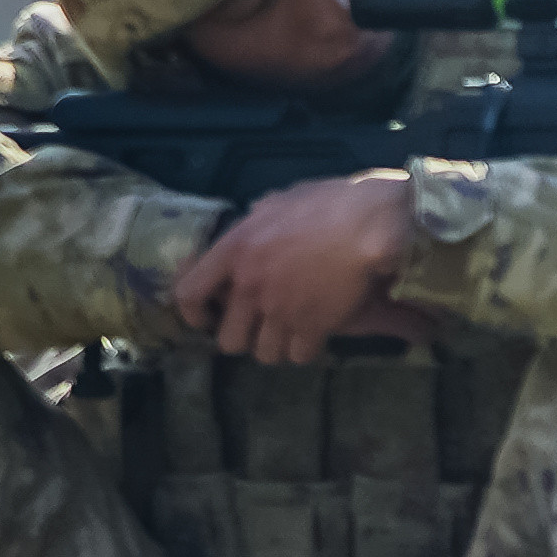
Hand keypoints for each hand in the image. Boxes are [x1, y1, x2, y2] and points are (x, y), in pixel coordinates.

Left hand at [169, 172, 426, 364]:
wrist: (368, 223)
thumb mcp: (280, 201)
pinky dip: (306, 349)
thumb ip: (260, 215)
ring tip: (291, 335)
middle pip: (229, 341)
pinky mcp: (313, 326)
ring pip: (265, 354)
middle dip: (245, 339)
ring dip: (277, 347)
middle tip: (260, 330)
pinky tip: (316, 335)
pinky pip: (300, 356)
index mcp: (234, 251)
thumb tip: (255, 215)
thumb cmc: (328, 203)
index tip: (207, 319)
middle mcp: (249, 287)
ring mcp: (280, 310)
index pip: (188, 293)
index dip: (194, 314)